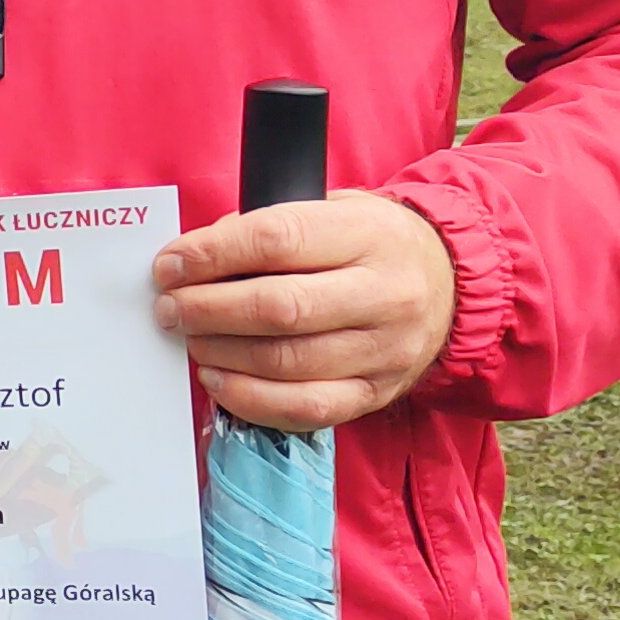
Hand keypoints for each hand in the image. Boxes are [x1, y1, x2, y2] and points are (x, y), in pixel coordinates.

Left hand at [152, 194, 458, 429]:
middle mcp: (385, 293)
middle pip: (279, 308)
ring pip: (288, 362)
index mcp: (368, 234)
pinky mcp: (378, 392)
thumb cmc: (368, 242)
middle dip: (207, 310)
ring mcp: (386, 349)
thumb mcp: (331, 211)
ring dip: (221, 354)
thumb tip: (193, 261)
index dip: (211, 255)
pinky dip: (251, 400)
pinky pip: (307, 408)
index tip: (169, 265)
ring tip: (188, 340)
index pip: (276, 240)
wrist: (451, 280)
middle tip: (169, 308)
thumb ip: (268, 229)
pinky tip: (218, 380)